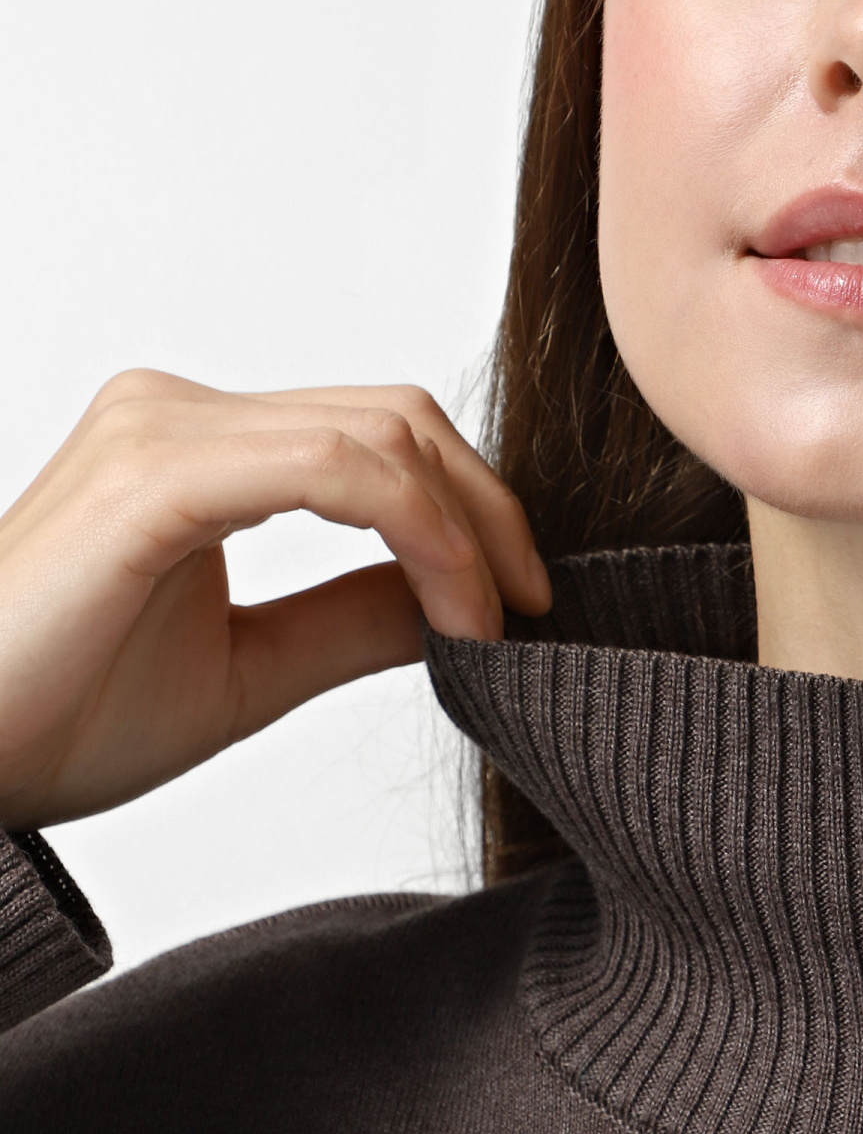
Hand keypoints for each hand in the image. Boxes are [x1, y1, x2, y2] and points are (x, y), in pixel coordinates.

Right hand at [0, 370, 550, 829]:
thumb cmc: (56, 720)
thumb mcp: (247, 670)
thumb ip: (349, 620)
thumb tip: (455, 600)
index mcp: (196, 448)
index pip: (379, 435)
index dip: (474, 510)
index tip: (523, 607)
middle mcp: (177, 413)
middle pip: (396, 418)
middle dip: (490, 511)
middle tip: (534, 609)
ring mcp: (160, 429)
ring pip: (380, 433)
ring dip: (467, 528)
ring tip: (493, 624)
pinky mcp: (153, 475)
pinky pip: (336, 469)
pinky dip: (420, 532)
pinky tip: (453, 614)